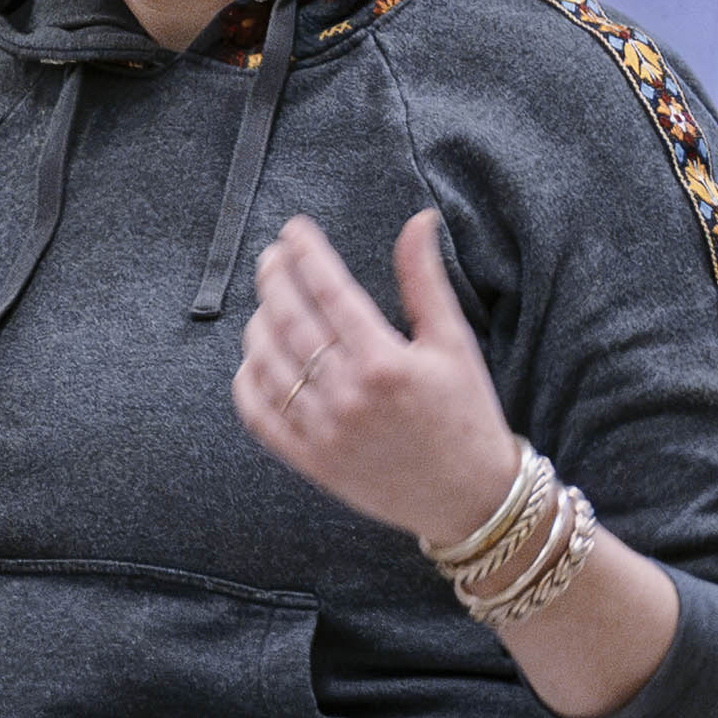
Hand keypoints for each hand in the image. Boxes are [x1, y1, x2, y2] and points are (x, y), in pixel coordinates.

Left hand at [235, 210, 523, 547]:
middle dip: (274, 279)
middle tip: (271, 257)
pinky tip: (254, 358)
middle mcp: (348, 395)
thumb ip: (425, 280)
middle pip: (290, 321)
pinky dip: (248, 382)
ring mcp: (324, 431)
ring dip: (258, 324)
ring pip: (268, 364)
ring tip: (265, 302)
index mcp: (384, 361)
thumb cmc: (467, 414)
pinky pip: (260, 416)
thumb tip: (417, 221)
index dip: (306, 253)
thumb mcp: (454, 342)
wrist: (469, 496)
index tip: (294, 231)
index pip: (329, 291)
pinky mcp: (311, 461)